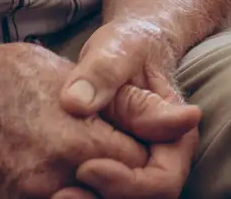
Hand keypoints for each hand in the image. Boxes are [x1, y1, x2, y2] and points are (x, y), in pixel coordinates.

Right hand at [0, 39, 152, 198]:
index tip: (134, 140)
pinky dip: (67, 192)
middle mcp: (53, 180)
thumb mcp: (84, 79)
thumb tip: (189, 120)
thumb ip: (136, 108)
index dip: (146, 155)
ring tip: (89, 163)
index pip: (143, 171)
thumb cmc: (19, 77)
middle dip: (123, 177)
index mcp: (79, 144)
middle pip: (117, 194)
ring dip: (95, 187)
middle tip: (113, 155)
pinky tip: (65, 175)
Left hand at [62, 19, 201, 198]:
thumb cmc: (126, 47)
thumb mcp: (116, 49)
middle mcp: (163, 160)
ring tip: (56, 194)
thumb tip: (79, 104)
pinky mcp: (117, 175)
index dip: (126, 183)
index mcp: (176, 134)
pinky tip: (55, 188)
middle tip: (60, 193)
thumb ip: (102, 73)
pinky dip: (84, 197)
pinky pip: (105, 197)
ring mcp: (141, 171)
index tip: (86, 166)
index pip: (162, 181)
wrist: (124, 50)